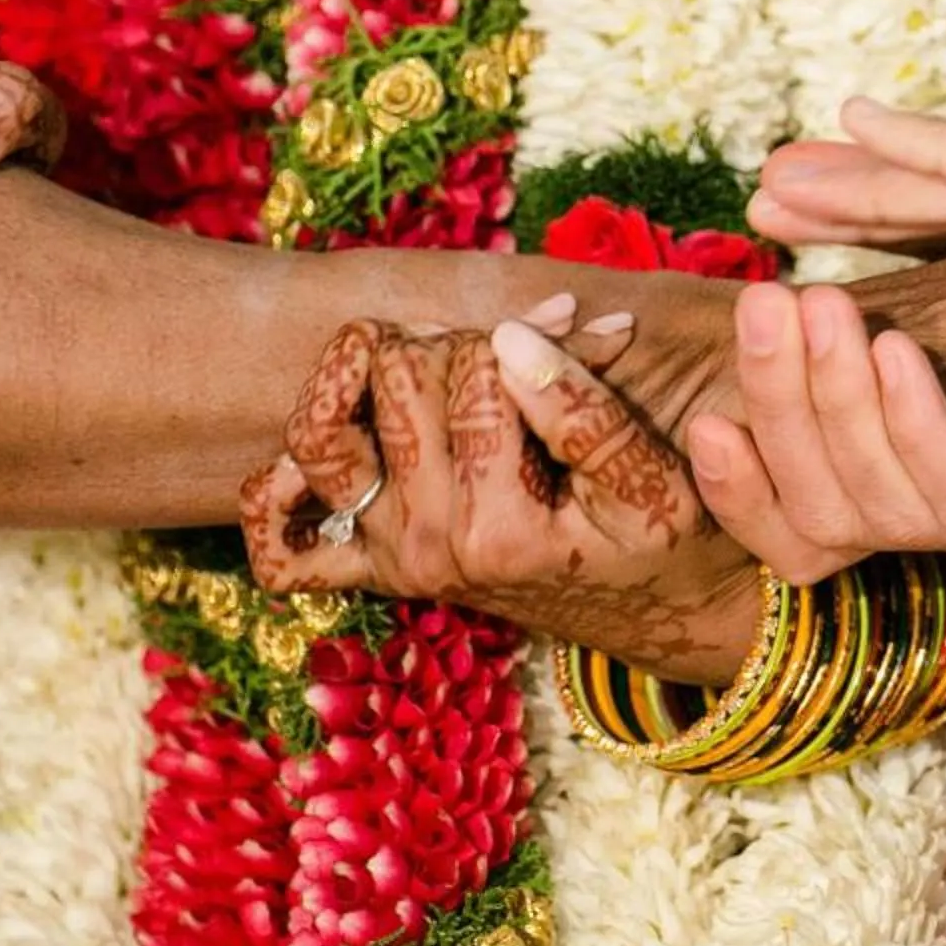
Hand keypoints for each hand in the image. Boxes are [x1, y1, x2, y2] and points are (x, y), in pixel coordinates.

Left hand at [241, 317, 762, 684]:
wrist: (661, 612)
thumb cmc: (666, 537)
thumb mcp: (654, 477)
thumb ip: (588, 408)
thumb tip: (512, 335)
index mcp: (501, 531)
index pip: (477, 370)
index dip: (528, 332)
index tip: (575, 338)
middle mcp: (431, 550)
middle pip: (393, 378)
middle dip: (451, 344)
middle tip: (507, 359)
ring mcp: (393, 561)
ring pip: (317, 431)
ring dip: (357, 379)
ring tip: (425, 369)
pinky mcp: (374, 572)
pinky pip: (279, 546)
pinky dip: (281, 493)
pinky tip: (350, 448)